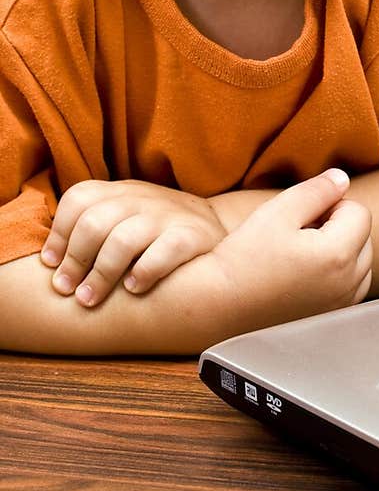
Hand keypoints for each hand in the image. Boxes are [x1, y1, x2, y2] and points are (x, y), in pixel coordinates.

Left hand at [41, 180, 225, 306]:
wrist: (218, 226)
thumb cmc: (157, 230)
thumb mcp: (126, 215)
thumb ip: (92, 224)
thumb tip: (48, 257)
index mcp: (121, 192)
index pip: (79, 198)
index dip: (59, 233)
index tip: (51, 264)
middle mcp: (142, 199)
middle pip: (95, 222)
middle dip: (75, 260)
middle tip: (67, 290)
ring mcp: (168, 216)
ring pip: (124, 240)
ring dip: (101, 274)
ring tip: (89, 299)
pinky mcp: (192, 236)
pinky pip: (164, 252)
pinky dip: (144, 272)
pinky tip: (133, 289)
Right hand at [210, 169, 372, 328]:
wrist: (219, 305)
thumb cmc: (244, 258)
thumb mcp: (278, 211)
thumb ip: (317, 190)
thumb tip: (342, 179)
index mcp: (338, 254)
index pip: (360, 212)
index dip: (332, 204)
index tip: (303, 214)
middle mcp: (347, 284)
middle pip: (364, 238)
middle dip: (340, 227)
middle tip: (300, 231)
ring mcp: (340, 305)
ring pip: (361, 263)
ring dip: (342, 250)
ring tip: (302, 252)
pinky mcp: (329, 318)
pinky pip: (350, 288)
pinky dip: (337, 275)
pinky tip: (304, 273)